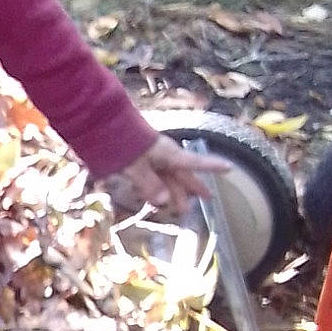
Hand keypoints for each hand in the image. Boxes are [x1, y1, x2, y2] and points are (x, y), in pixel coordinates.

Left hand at [111, 134, 231, 218]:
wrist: (102, 123)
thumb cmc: (121, 141)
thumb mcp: (134, 165)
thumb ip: (148, 183)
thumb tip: (163, 200)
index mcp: (168, 153)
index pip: (194, 162)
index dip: (211, 166)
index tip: (229, 167)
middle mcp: (163, 155)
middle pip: (182, 174)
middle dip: (193, 188)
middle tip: (207, 198)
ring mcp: (151, 157)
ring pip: (168, 178)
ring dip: (175, 192)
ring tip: (183, 207)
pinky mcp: (139, 160)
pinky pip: (154, 176)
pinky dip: (158, 188)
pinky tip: (157, 198)